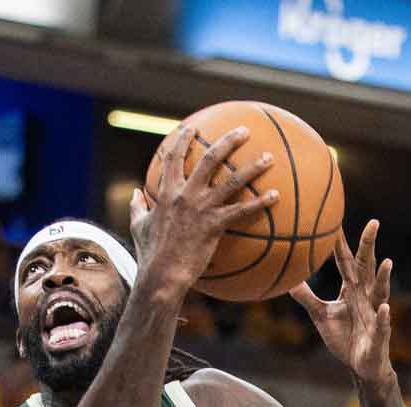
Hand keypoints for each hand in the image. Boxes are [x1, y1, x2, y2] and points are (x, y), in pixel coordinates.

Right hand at [131, 125, 278, 295]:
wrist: (161, 274)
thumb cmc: (149, 253)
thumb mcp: (137, 226)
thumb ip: (136, 207)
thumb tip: (134, 193)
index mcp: (167, 193)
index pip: (173, 159)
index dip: (182, 141)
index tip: (191, 128)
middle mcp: (186, 194)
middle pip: (209, 159)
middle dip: (228, 141)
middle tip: (243, 131)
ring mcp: (202, 208)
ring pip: (232, 181)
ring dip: (253, 167)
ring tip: (269, 158)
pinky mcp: (215, 224)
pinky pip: (242, 210)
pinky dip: (260, 202)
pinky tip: (275, 195)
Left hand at [290, 220, 394, 389]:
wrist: (360, 365)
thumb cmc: (344, 336)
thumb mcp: (320, 314)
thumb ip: (306, 297)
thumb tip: (287, 281)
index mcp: (352, 290)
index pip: (347, 262)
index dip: (341, 244)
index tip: (335, 222)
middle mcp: (366, 296)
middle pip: (367, 267)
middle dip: (370, 246)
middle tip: (373, 223)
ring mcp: (375, 314)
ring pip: (381, 292)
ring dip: (384, 278)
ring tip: (387, 262)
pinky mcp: (379, 334)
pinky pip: (382, 324)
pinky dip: (383, 316)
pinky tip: (384, 308)